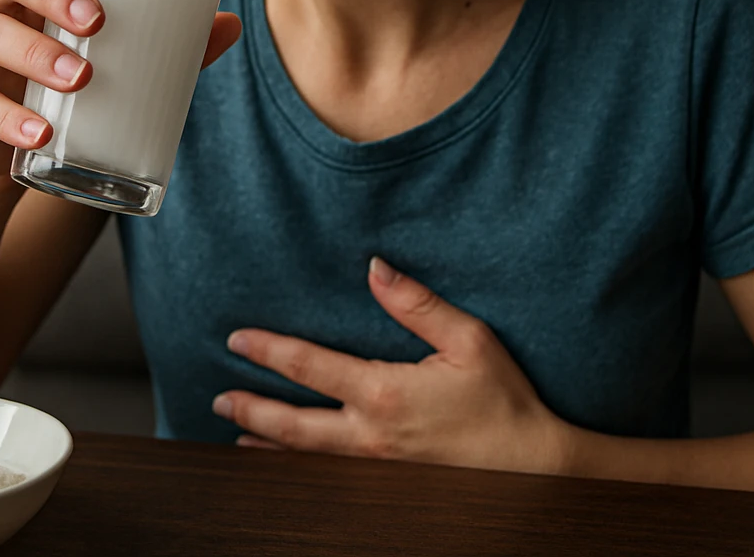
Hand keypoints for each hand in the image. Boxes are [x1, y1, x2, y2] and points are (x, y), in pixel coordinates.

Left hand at [214, 257, 574, 474]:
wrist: (533, 468)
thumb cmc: (505, 402)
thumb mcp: (469, 340)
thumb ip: (417, 304)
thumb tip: (376, 269)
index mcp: (383, 393)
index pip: (309, 367)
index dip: (269, 351)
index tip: (238, 339)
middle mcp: (369, 435)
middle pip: (292, 424)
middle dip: (252, 408)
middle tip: (220, 398)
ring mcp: (376, 466)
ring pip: (306, 457)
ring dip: (267, 444)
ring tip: (237, 434)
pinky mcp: (389, 484)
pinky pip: (331, 477)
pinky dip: (300, 469)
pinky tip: (288, 464)